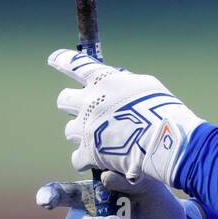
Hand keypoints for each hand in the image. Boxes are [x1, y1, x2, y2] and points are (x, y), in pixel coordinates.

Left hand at [48, 49, 204, 186]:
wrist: (164, 141)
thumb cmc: (162, 109)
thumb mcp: (146, 85)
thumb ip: (126, 82)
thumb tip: (119, 82)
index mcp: (102, 80)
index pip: (75, 64)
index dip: (62, 60)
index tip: (53, 58)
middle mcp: (89, 101)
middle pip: (64, 100)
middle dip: (71, 104)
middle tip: (84, 110)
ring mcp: (86, 128)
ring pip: (69, 130)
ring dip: (81, 133)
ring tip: (98, 138)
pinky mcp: (88, 152)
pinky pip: (76, 158)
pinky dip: (85, 159)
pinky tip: (95, 160)